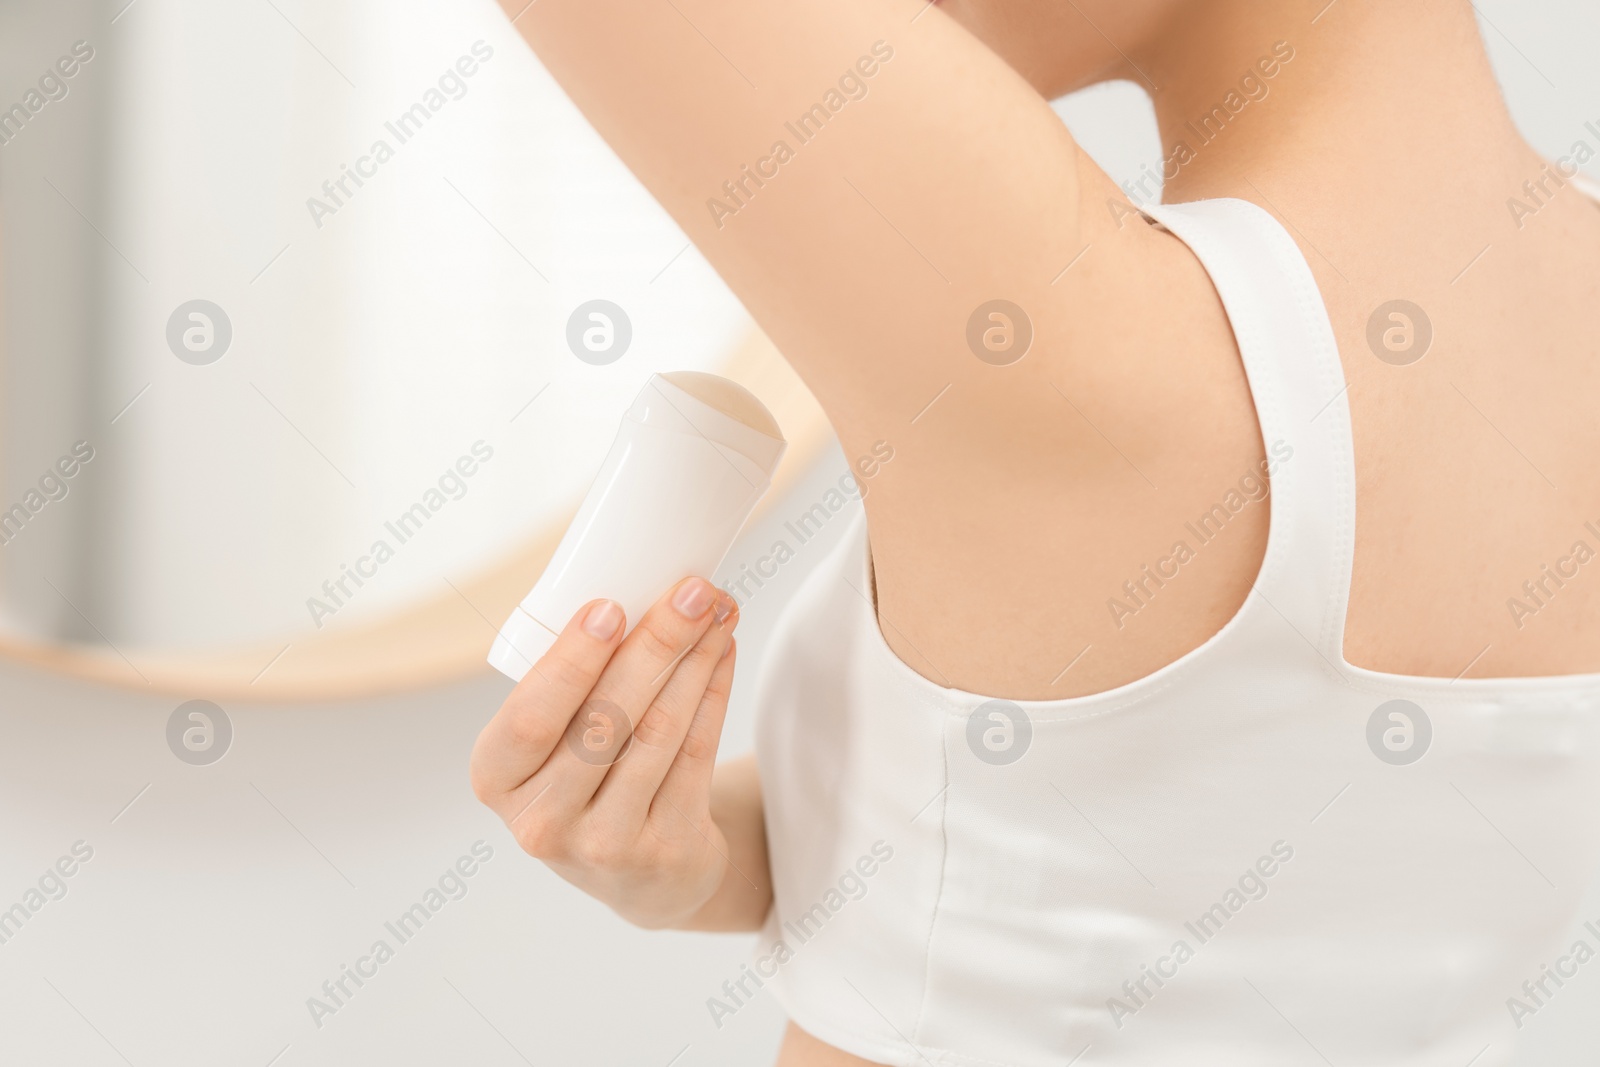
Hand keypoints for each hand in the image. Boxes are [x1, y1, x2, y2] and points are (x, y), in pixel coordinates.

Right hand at [470, 577, 740, 928]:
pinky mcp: (666, 851)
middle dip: (657, 642)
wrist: (641, 875)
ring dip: (695, 660)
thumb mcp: (551, 745)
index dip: (570, 662)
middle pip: (606, 719)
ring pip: (658, 733)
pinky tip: (723, 654)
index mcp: (497, 779)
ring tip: (718, 611)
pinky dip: (713, 694)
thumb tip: (633, 590)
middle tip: (693, 590)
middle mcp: (542, 822)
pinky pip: (696, 755)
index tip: (610, 607)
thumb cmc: (588, 779)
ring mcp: (605, 846)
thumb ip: (569, 685)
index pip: (528, 719)